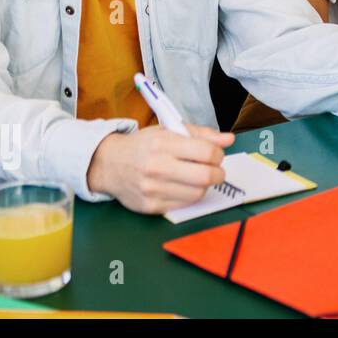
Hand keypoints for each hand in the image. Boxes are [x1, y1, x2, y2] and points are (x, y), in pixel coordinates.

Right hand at [86, 124, 233, 214]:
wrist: (109, 164)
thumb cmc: (144, 146)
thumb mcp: (169, 130)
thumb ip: (201, 134)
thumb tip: (229, 140)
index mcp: (162, 143)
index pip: (206, 152)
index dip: (218, 154)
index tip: (216, 154)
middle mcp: (156, 167)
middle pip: (205, 176)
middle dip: (218, 173)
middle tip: (215, 170)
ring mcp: (152, 189)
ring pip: (198, 193)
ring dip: (205, 186)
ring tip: (198, 177)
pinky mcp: (150, 206)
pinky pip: (184, 205)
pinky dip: (190, 196)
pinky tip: (184, 186)